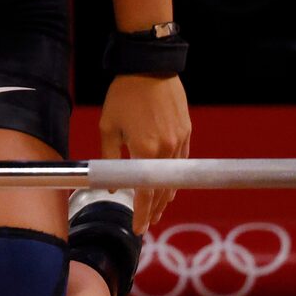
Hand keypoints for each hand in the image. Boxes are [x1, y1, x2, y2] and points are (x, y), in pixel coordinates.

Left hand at [99, 73, 190, 230]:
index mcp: (145, 151)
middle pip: (162, 191)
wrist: (149, 67)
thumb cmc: (124, 95)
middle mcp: (167, 150)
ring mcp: (180, 141)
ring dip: (165, 196)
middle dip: (153, 210)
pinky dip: (173, 177)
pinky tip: (167, 185)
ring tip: (156, 210)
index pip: (144, 193)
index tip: (138, 228)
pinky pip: (181, 163)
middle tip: (146, 224)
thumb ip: (109, 160)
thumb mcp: (108, 127)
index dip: (141, 214)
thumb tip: (111, 186)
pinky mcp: (187, 132)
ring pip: (174, 179)